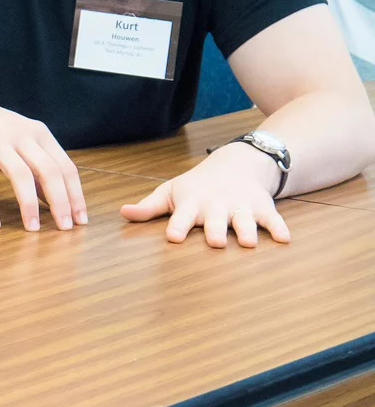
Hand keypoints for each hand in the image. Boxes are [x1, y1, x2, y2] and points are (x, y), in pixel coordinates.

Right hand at [0, 93, 85, 231]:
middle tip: (64, 228)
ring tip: (33, 228)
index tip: (80, 221)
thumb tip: (55, 199)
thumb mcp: (18, 139)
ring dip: (29, 205)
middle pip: (48, 171)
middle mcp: (20, 134)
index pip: (64, 167)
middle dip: (60, 202)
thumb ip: (37, 165)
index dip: (75, 195)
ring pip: (20, 175)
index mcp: (37, 132)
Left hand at [120, 148, 289, 247]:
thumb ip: (149, 207)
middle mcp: (215, 207)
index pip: (182, 216)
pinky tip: (284, 239)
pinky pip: (272, 219)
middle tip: (215, 242)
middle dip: (215, 231)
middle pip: (215, 222)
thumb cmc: (195, 187)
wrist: (234, 164)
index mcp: (191, 205)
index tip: (174, 237)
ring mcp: (239, 207)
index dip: (178, 227)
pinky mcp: (261, 208)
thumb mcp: (170, 193)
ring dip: (246, 231)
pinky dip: (279, 227)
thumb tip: (122, 213)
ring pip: (243, 221)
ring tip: (248, 242)